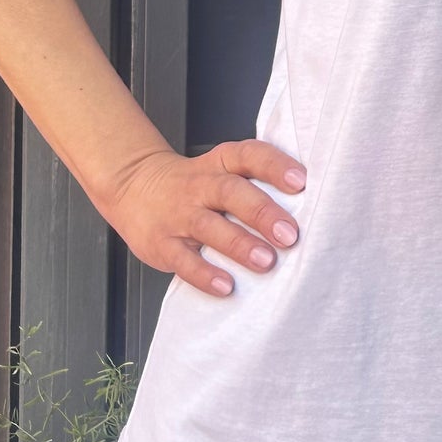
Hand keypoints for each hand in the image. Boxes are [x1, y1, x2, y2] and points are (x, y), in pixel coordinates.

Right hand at [101, 139, 305, 296]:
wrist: (133, 186)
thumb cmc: (193, 184)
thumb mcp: (220, 170)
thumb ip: (255, 183)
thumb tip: (307, 208)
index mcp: (220, 164)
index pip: (249, 155)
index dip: (275, 166)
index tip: (301, 181)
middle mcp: (200, 186)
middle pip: (231, 192)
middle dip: (262, 213)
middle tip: (290, 234)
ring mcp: (179, 215)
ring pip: (210, 227)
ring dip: (240, 245)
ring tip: (266, 261)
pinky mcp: (162, 244)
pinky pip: (183, 260)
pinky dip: (205, 274)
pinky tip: (226, 286)